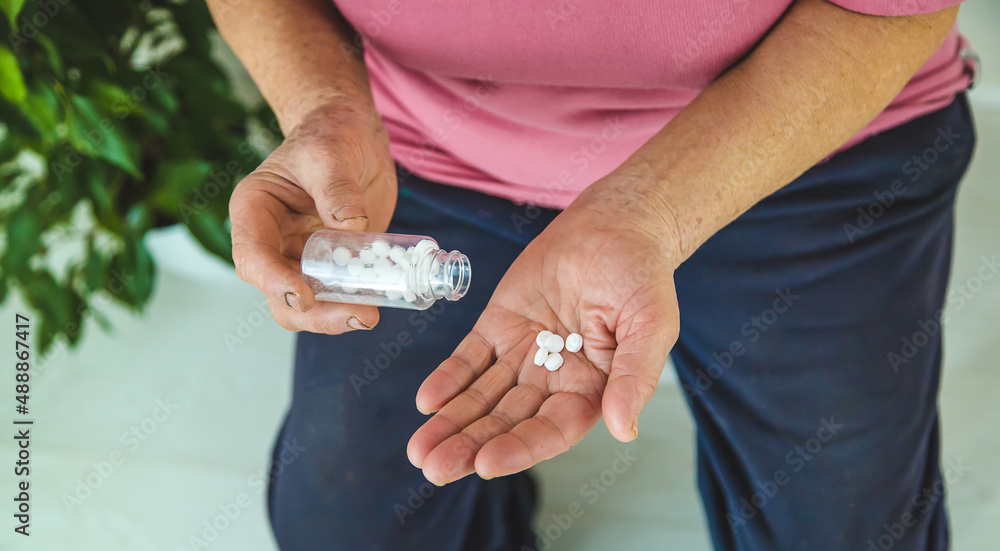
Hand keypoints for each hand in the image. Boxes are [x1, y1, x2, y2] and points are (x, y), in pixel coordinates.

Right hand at [229, 102, 396, 333]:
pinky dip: (358, 300)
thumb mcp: (330, 153)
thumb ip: (337, 188)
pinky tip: (382, 298)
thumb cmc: (330, 134)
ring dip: (336, 315)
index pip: (253, 257)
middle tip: (356, 315)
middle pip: (279, 295)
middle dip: (314, 313)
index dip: (275, 282)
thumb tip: (351, 226)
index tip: (305, 296)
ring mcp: (304, 257)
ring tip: (370, 314)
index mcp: (254, 213)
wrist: (354, 133)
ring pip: (309, 304)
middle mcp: (273, 242)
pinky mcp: (335, 263)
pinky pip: (340, 292)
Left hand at [407, 175, 681, 484]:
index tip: (486, 463)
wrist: (614, 225)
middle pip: (507, 422)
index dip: (520, 448)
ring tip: (418, 451)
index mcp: (592, 389)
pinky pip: (469, 358)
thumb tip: (624, 430)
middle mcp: (553, 381)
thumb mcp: (650, 325)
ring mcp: (523, 354)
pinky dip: (447, 379)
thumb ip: (636, 377)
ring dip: (451, 422)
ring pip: (482, 397)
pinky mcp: (499, 326)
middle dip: (471, 445)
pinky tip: (427, 401)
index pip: (552, 429)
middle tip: (434, 468)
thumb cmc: (641, 275)